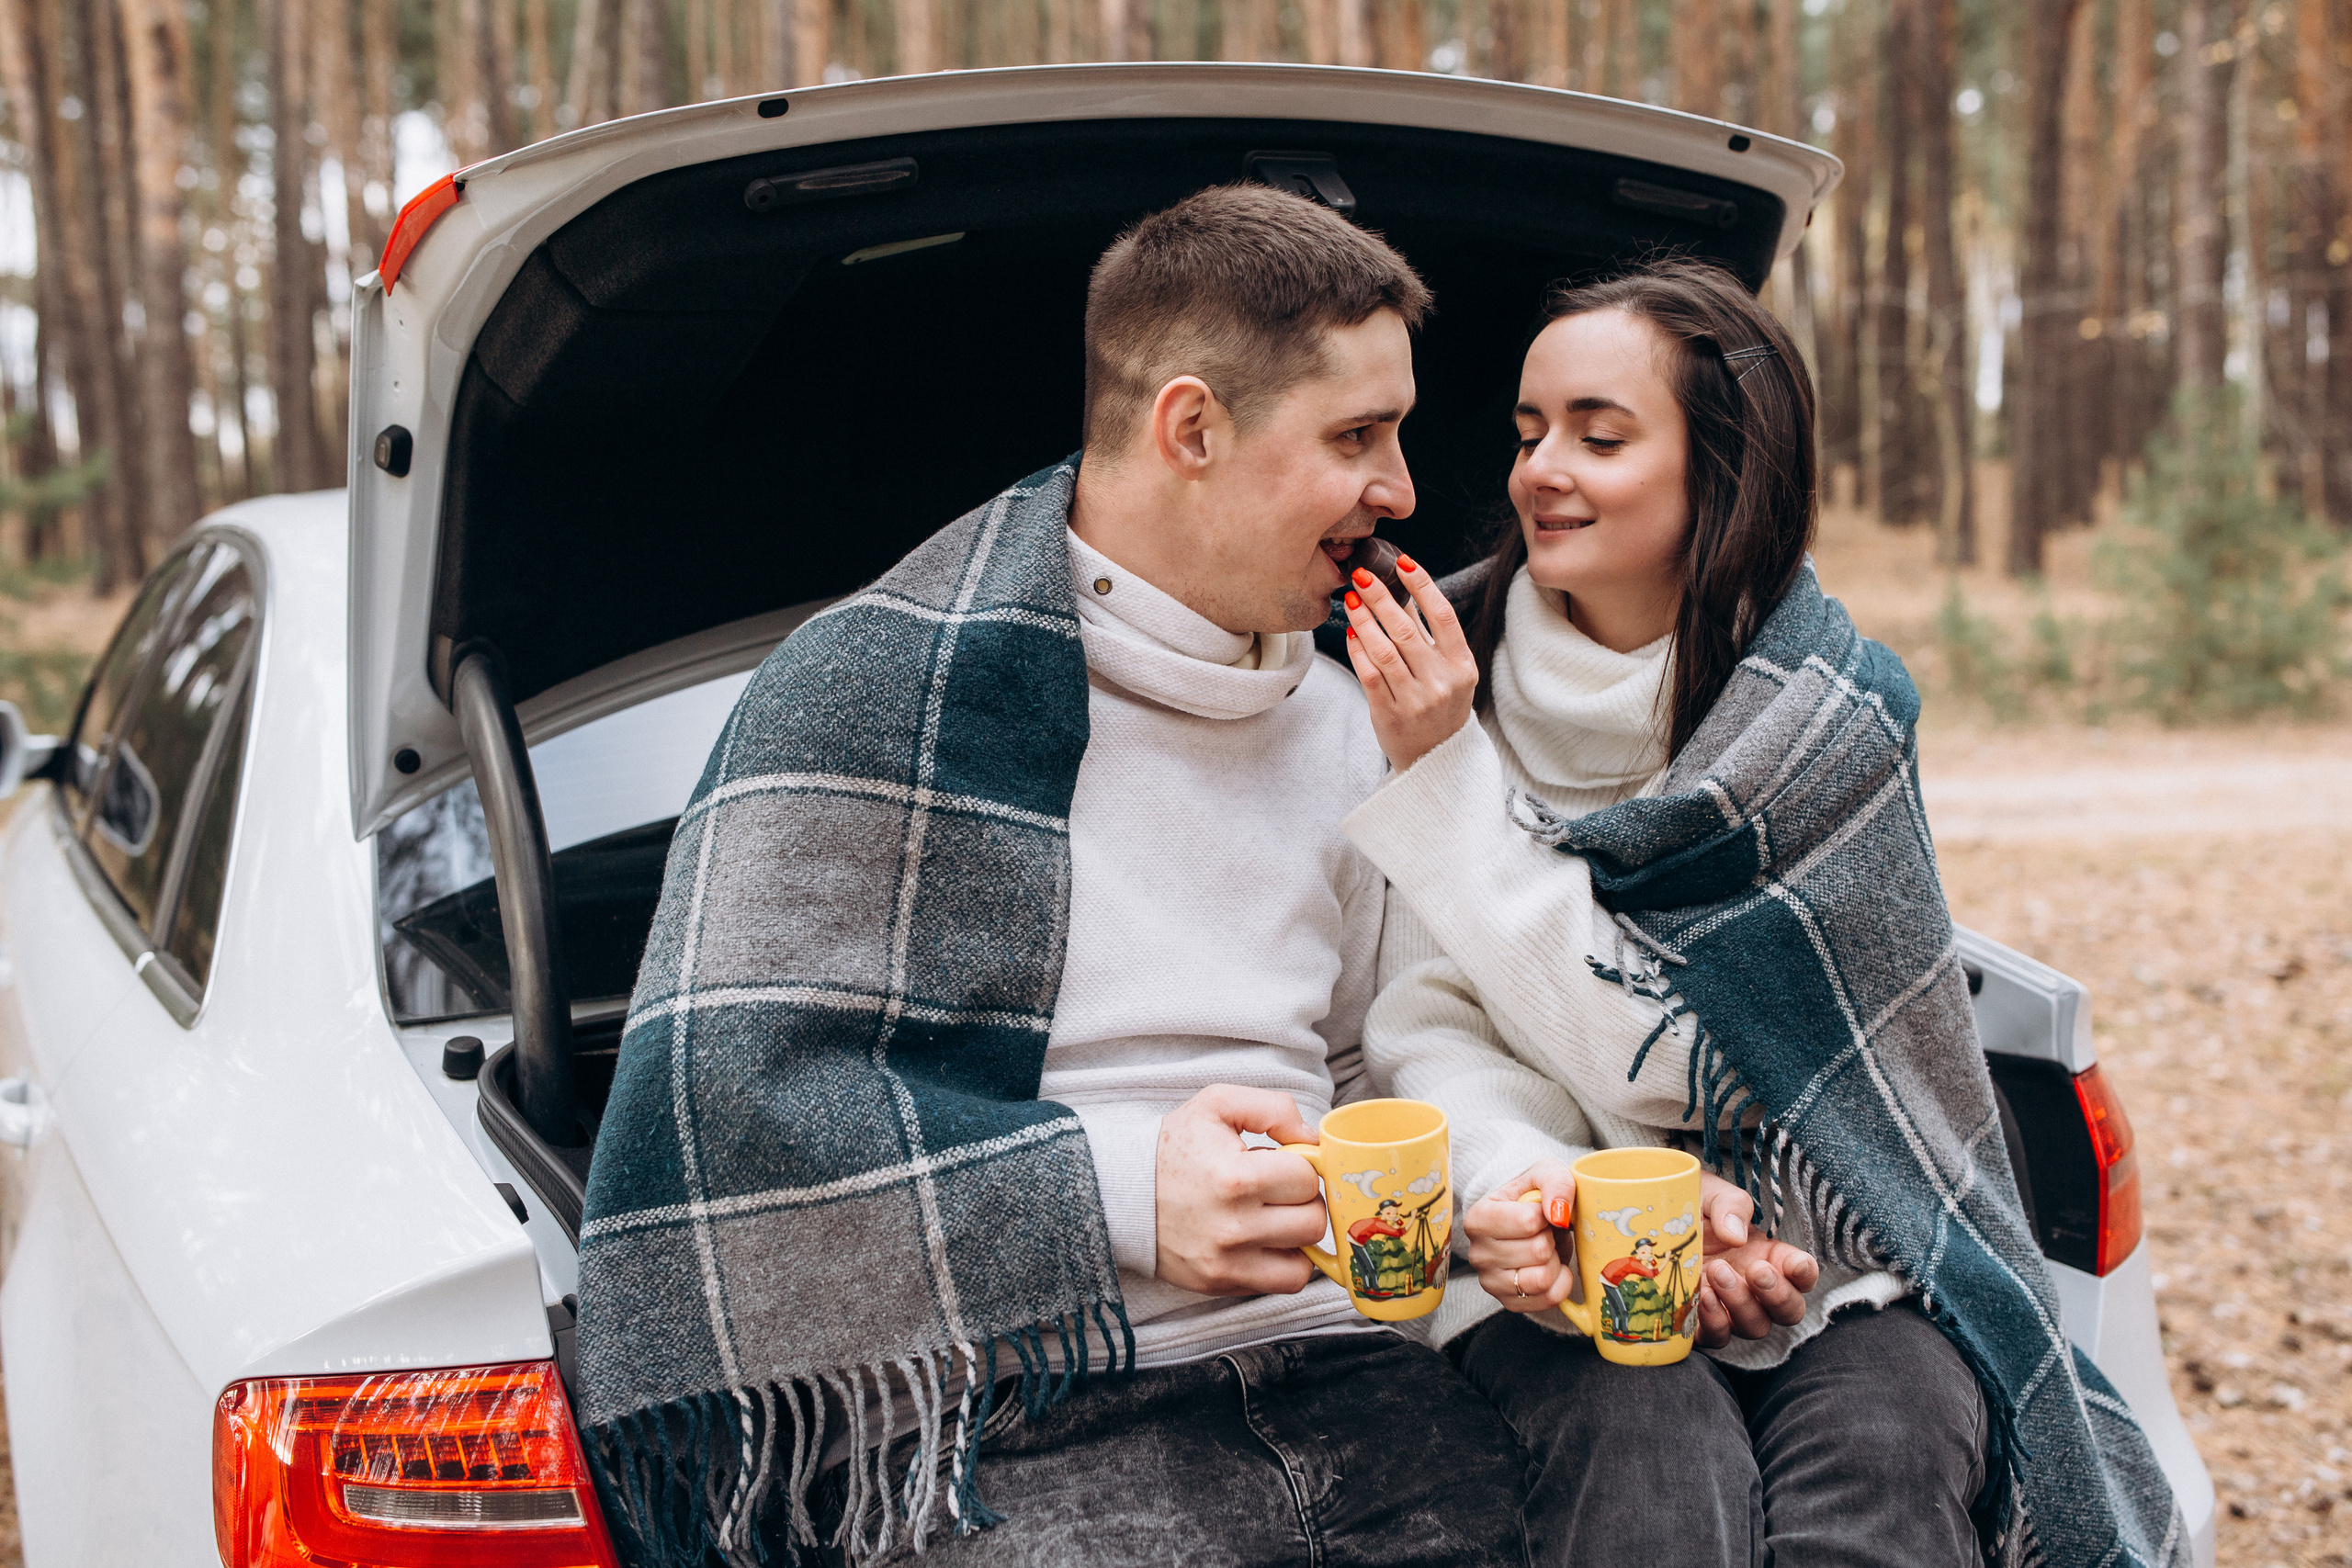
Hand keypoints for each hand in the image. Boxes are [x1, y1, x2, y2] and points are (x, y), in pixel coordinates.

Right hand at [1154, 1086, 1327, 1296]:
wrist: (1122, 1194)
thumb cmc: (1173, 1148)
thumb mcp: (1217, 1105)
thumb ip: (1274, 1108)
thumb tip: (1313, 1140)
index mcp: (1236, 1177)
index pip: (1307, 1178)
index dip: (1300, 1166)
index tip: (1282, 1163)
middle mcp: (1234, 1225)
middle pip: (1313, 1220)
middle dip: (1302, 1200)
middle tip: (1279, 1190)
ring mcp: (1228, 1260)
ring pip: (1306, 1258)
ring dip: (1297, 1234)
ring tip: (1274, 1215)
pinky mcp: (1222, 1282)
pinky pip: (1285, 1283)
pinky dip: (1286, 1264)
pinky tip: (1267, 1241)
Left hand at [1340, 553, 1478, 772]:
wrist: (1437, 756)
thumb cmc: (1441, 705)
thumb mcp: (1449, 670)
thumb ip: (1428, 634)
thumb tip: (1403, 591)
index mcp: (1462, 665)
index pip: (1443, 615)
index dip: (1422, 585)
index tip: (1401, 562)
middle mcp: (1442, 682)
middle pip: (1406, 630)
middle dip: (1380, 597)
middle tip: (1361, 575)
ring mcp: (1417, 700)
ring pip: (1384, 651)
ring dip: (1364, 620)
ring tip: (1352, 600)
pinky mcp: (1391, 715)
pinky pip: (1369, 675)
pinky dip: (1357, 650)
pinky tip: (1350, 632)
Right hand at [1463, 1159, 1577, 1313]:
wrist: (1529, 1220)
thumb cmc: (1534, 1196)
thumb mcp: (1545, 1174)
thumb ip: (1555, 1184)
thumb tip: (1558, 1214)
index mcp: (1478, 1218)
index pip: (1528, 1222)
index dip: (1545, 1215)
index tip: (1540, 1211)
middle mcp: (1477, 1253)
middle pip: (1538, 1251)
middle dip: (1552, 1238)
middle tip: (1545, 1231)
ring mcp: (1490, 1281)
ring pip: (1542, 1279)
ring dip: (1555, 1261)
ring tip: (1547, 1248)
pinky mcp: (1508, 1302)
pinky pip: (1548, 1299)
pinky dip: (1560, 1283)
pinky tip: (1552, 1267)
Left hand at [1690, 1172, 1817, 1346]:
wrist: (1648, 1220)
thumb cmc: (1690, 1205)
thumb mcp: (1712, 1194)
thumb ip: (1731, 1207)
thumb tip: (1736, 1236)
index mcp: (1769, 1256)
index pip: (1803, 1274)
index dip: (1805, 1273)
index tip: (1793, 1263)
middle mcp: (1755, 1288)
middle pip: (1789, 1311)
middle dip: (1777, 1294)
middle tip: (1755, 1270)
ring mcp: (1730, 1309)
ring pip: (1755, 1327)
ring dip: (1741, 1305)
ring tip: (1717, 1272)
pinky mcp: (1701, 1323)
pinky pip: (1718, 1337)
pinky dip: (1714, 1322)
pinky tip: (1702, 1296)